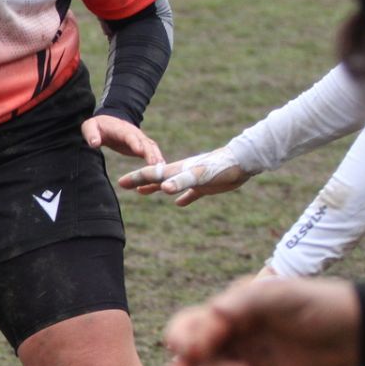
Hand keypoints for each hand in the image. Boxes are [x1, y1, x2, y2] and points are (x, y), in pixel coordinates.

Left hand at [81, 115, 162, 165]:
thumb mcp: (90, 127)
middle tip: (156, 164)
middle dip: (151, 153)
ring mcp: (140, 139)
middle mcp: (134, 133)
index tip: (140, 151)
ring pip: (151, 148)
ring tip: (162, 170)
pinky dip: (157, 160)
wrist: (108, 122)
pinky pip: (152, 152)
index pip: (129, 136)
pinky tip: (161, 171)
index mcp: (121, 129)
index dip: (135, 143)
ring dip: (157, 157)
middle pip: (145, 143)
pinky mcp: (142, 146)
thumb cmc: (97, 126)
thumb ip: (91, 134)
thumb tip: (94, 143)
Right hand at [117, 147, 250, 205]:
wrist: (243, 161)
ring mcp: (193, 179)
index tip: (120, 182)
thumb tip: (163, 188)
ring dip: (156, 188)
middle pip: (156, 178)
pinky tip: (179, 203)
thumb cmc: (221, 167)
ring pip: (170, 185)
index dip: (136, 178)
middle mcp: (182, 173)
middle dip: (140, 181)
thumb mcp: (199, 176)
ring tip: (143, 192)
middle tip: (125, 185)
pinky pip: (190, 193)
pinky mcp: (206, 185)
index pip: (152, 174)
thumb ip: (181, 182)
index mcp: (177, 170)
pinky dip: (182, 198)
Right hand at [159, 275, 360, 365]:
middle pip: (195, 345)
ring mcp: (246, 348)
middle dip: (182, 362)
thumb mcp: (283, 296)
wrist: (358, 329)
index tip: (191, 353)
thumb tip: (212, 310)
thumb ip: (246, 302)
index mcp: (235, 303)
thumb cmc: (322, 304)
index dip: (188, 337)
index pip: (197, 319)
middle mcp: (235, 325)